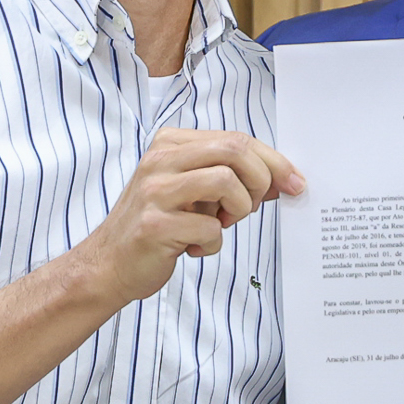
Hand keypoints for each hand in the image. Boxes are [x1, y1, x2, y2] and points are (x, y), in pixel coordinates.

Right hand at [73, 128, 302, 304]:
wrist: (108, 264)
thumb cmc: (158, 226)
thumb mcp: (192, 191)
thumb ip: (229, 177)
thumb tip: (280, 178)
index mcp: (170, 144)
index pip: (235, 139)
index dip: (273, 161)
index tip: (294, 182)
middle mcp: (160, 161)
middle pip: (234, 150)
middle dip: (261, 179)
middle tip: (255, 206)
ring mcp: (154, 192)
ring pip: (226, 181)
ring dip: (238, 209)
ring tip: (220, 224)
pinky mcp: (154, 225)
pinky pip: (210, 228)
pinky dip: (213, 243)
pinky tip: (193, 247)